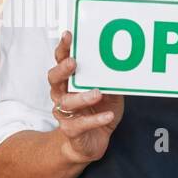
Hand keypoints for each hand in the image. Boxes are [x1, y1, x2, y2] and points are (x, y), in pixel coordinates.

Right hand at [47, 30, 124, 164]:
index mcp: (69, 81)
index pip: (61, 61)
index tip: (69, 35)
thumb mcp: (110, 93)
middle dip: (63, 69)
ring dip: (81, 96)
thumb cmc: (99, 111)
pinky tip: (107, 115)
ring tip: (97, 93)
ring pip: (66, 102)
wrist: (94, 142)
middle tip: (74, 62)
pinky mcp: (71, 131)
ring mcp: (64, 113)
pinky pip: (79, 124)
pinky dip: (95, 120)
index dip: (63, 48)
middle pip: (54, 79)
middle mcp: (62, 95)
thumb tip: (122, 62)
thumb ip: (111, 80)